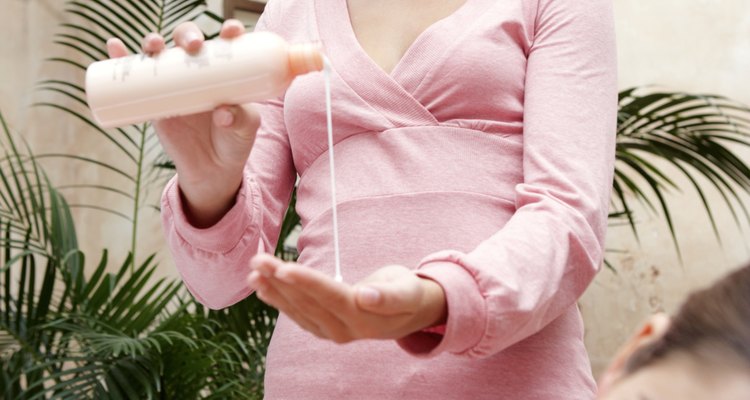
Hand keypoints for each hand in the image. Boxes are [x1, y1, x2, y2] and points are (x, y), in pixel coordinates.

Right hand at [106, 20, 260, 227]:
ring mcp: (173, 83)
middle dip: (188, 34)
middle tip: (193, 46)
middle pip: (187, 40)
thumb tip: (222, 112)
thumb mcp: (245, 131)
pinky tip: (114, 47)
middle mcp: (197, 70)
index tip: (231, 31)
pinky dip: (121, 58)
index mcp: (225, 71)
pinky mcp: (153, 99)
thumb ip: (240, 120)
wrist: (211, 170)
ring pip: (160, 53)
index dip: (228, 30)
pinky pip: (135, 75)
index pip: (226, 43)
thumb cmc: (234, 143)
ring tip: (154, 45)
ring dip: (153, 41)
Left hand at [247, 254, 446, 342]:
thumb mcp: (407, 290)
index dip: (306, 282)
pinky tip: (262, 287)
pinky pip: (297, 315)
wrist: (409, 315)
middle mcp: (344, 330)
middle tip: (259, 259)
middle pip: (307, 301)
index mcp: (363, 317)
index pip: (329, 296)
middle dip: (281, 279)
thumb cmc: (408, 293)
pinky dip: (278, 300)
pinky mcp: (324, 329)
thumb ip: (388, 296)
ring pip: (297, 309)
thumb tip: (365, 296)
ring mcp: (332, 333)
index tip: (283, 267)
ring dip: (273, 289)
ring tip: (254, 270)